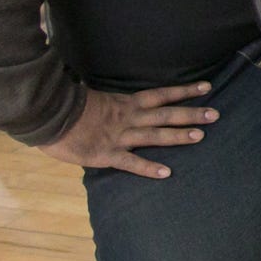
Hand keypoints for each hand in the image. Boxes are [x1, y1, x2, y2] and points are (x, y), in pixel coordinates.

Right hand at [38, 83, 218, 178]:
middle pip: (165, 115)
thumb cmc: (65, 106)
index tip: (206, 87)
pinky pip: (130, 162)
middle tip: (216, 115)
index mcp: (125, 103)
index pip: (161, 94)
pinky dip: (147, 168)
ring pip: (153, 135)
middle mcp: (127, 118)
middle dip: (191, 114)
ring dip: (177, 136)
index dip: (184, 91)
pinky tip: (166, 173)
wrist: (44, 115)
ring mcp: (118, 136)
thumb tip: (117, 98)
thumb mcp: (93, 98)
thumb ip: (110, 101)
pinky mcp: (105, 154)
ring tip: (200, 137)